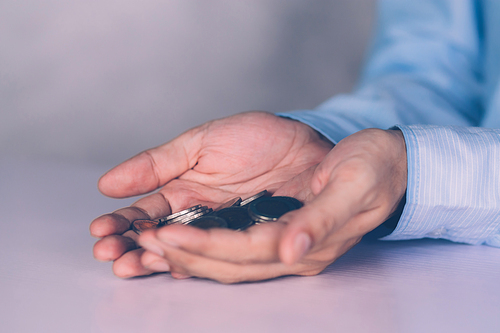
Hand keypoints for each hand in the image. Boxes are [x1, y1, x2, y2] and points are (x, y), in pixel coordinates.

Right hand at [90, 111, 332, 277]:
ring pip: (186, 252)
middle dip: (131, 248)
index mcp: (185, 192)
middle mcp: (200, 218)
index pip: (146, 214)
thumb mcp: (202, 143)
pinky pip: (224, 258)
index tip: (100, 230)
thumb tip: (107, 184)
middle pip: (160, 239)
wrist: (306, 143)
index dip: (122, 222)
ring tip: (132, 264)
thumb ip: (158, 163)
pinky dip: (200, 263)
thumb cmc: (256, 137)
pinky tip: (177, 267)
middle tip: (110, 254)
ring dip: (156, 259)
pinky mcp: (252, 242)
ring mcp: (225, 232)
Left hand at [137, 128, 406, 282]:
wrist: (384, 164)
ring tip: (138, 247)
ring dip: (181, 256)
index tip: (162, 237)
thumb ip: (321, 220)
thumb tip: (289, 253)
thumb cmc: (371, 168)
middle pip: (226, 263)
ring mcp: (282, 244)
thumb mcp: (353, 185)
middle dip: (179, 256)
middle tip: (134, 246)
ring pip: (223, 260)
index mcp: (308, 243)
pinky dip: (198, 246)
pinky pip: (230, 245)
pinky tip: (171, 242)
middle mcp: (291, 253)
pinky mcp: (275, 229)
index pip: (245, 252)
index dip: (203, 247)